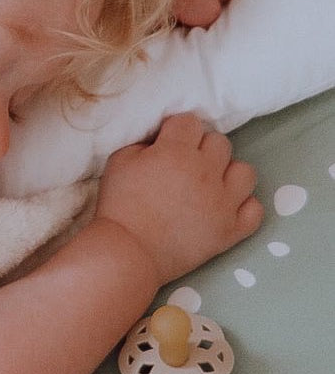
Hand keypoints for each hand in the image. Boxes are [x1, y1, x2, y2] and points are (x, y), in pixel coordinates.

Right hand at [96, 113, 261, 284]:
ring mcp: (224, 202)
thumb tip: (161, 140)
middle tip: (182, 165)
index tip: (165, 143)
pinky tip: (223, 208)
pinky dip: (242, 206)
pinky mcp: (232, 229)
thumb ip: (143, 143)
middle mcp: (206, 171)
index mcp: (176, 152)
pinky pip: (255, 209)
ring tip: (209, 185)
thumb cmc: (118, 206)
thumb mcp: (118, 161)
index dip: (175, 130)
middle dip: (201, 148)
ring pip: (244, 171)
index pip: (189, 122)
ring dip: (227, 173)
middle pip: (219, 142)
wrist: (128, 252)